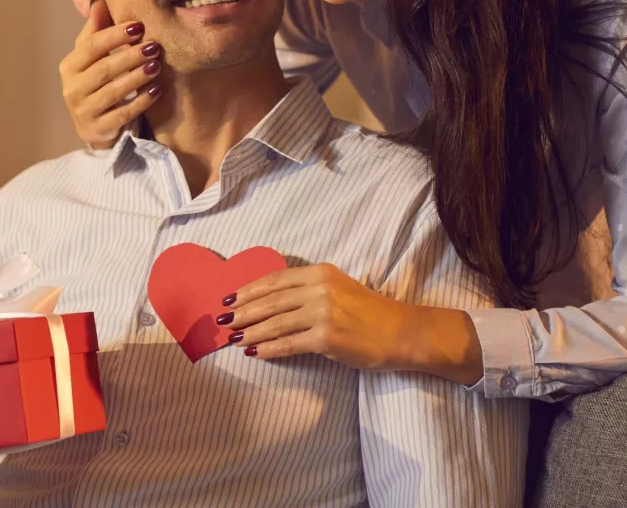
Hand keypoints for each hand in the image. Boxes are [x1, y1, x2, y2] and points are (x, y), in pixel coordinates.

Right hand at [60, 0, 163, 148]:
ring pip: (112, 92)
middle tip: (154, 46)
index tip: (139, 26)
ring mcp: (84, 111)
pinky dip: (141, 101)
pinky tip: (157, 89)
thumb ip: (97, 29)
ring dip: (136, 77)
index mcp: (69, 66)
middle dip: (129, 56)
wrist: (94, 124)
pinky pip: (122, 114)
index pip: (92, 47)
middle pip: (103, 69)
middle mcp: (72, 89)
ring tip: (157, 65)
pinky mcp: (99, 128)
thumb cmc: (97, 81)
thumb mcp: (94, 56)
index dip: (115, 35)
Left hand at [219, 264, 484, 380]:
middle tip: (224, 320)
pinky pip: (289, 344)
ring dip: (251, 331)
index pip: (276, 279)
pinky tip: (256, 353)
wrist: (401, 332)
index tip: (230, 298)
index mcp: (321, 272)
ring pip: (276, 322)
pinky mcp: (326, 338)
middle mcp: (320, 288)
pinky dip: (269, 349)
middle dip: (244, 311)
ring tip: (235, 339)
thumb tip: (271, 304)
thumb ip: (308, 291)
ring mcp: (323, 313)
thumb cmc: (370, 313)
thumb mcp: (338, 289)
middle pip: (271, 300)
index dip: (250, 289)